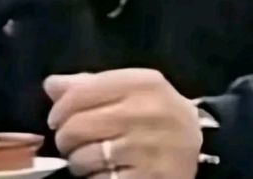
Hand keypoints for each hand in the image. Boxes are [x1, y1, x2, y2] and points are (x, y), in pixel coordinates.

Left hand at [44, 69, 201, 178]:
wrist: (201, 145)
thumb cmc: (157, 113)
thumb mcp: (133, 89)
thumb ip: (92, 84)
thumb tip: (51, 85)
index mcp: (143, 83)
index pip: (80, 92)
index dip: (60, 108)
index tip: (59, 117)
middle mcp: (148, 112)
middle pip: (76, 125)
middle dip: (66, 137)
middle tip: (74, 140)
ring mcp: (148, 149)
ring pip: (82, 157)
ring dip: (79, 161)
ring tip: (95, 156)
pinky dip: (96, 178)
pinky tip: (109, 171)